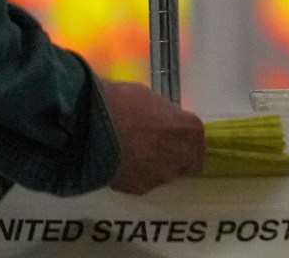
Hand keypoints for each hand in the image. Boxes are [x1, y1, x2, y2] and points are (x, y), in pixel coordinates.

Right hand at [100, 77, 205, 193]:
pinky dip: (131, 177)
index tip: (169, 140)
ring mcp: (162, 175)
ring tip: (127, 155)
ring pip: (160, 175)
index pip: (198, 145)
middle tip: (149, 149)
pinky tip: (116, 164)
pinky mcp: (139, 189)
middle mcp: (182, 155)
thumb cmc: (123, 103)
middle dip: (170, 158)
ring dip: (149, 168)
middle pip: (184, 164)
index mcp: (190, 130)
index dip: (182, 143)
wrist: (90, 125)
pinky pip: (139, 183)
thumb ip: (163, 115)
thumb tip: (159, 121)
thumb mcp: (150, 99)